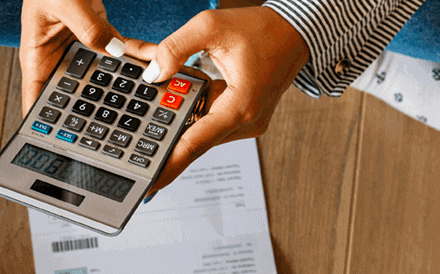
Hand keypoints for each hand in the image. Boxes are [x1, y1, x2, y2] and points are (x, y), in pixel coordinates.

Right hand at [19, 0, 148, 113]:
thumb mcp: (64, 3)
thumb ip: (88, 28)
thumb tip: (114, 51)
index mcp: (37, 57)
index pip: (38, 101)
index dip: (49, 126)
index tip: (68, 145)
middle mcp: (59, 56)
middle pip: (77, 94)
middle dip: (97, 110)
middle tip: (120, 125)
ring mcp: (81, 46)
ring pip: (105, 75)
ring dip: (125, 83)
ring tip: (146, 94)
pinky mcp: (99, 33)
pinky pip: (120, 49)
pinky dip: (137, 54)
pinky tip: (153, 60)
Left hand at [139, 7, 309, 195]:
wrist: (295, 32)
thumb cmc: (262, 29)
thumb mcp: (210, 27)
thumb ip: (175, 49)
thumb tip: (152, 73)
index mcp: (241, 107)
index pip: (196, 143)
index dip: (170, 165)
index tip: (150, 184)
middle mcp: (246, 122)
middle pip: (193, 136)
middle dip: (166, 123)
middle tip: (144, 113)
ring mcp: (247, 123)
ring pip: (200, 127)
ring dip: (182, 110)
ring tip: (175, 85)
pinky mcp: (244, 119)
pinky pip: (210, 120)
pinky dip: (195, 106)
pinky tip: (189, 86)